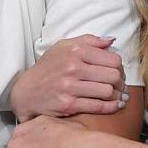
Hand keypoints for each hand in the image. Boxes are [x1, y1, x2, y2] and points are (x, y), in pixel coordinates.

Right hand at [10, 35, 126, 121]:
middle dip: (121, 82)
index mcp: (75, 51)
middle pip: (113, 76)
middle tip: (121, 85)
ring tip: (120, 95)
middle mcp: (73, 68)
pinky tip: (116, 105)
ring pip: (107, 91)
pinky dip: (111, 107)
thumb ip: (89, 41)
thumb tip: (111, 41)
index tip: (118, 71)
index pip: (112, 59)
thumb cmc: (48, 67)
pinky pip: (97, 106)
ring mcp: (70, 87)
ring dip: (117, 95)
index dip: (120, 67)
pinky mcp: (68, 105)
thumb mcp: (63, 46)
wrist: (25, 91)